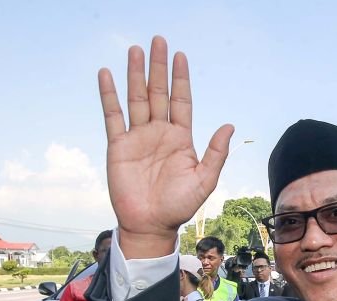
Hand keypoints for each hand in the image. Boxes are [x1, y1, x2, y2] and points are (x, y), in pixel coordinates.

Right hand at [98, 36, 233, 257]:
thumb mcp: (204, 180)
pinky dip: (109, 95)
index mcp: (181, 139)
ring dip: (135, 75)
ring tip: (135, 50)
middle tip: (158, 41)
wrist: (151, 225)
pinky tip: (107, 75)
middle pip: (159, 93)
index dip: (181, 79)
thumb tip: (229, 126)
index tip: (180, 55)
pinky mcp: (119, 146)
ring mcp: (138, 138)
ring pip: (136, 99)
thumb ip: (215, 153)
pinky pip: (113, 116)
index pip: (181, 101)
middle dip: (158, 68)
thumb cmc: (180, 206)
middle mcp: (159, 133)